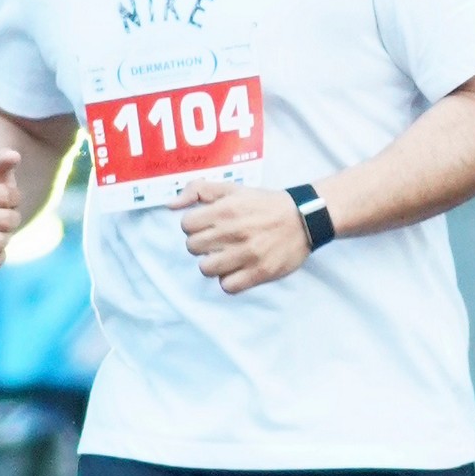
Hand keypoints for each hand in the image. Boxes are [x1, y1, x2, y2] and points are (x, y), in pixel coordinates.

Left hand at [175, 177, 313, 293]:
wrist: (304, 218)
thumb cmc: (265, 204)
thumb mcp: (233, 188)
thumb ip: (200, 190)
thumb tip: (170, 205)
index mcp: (226, 209)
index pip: (187, 224)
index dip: (194, 225)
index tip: (207, 225)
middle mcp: (233, 232)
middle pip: (192, 247)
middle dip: (202, 244)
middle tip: (217, 241)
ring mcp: (246, 254)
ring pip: (206, 269)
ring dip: (213, 263)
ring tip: (226, 256)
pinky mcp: (259, 273)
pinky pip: (227, 286)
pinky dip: (229, 280)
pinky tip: (236, 269)